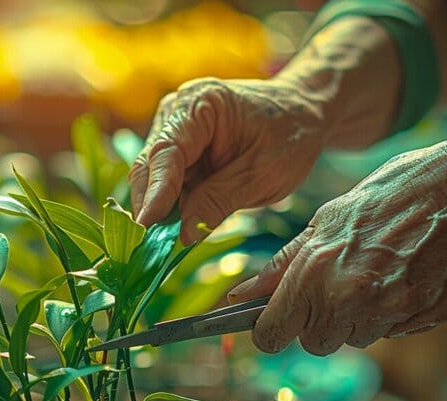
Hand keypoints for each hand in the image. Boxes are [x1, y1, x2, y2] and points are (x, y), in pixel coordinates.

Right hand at [130, 77, 327, 243]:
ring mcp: (174, 131)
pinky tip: (179, 228)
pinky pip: (167, 184)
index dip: (155, 192)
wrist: (300, 115)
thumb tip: (183, 235)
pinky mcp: (179, 152)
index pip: (167, 153)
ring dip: (160, 210)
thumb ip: (219, 201)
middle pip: (149, 166)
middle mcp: (177, 113)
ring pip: (153, 179)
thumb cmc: (290, 135)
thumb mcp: (264, 173)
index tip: (146, 226)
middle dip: (149, 206)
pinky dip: (172, 207)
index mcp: (201, 105)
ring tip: (167, 242)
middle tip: (149, 248)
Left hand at [226, 142, 446, 354]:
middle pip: (315, 344)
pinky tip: (405, 277)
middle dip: (319, 323)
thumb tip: (241, 295)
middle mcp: (348, 301)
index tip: (276, 320)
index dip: (271, 330)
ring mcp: (389, 314)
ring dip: (359, 318)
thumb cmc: (392, 194)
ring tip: (377, 273)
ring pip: (356, 340)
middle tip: (337, 285)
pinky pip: (393, 332)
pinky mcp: (423, 320)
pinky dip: (393, 314)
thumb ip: (282, 265)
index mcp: (315, 273)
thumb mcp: (327, 219)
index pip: (272, 335)